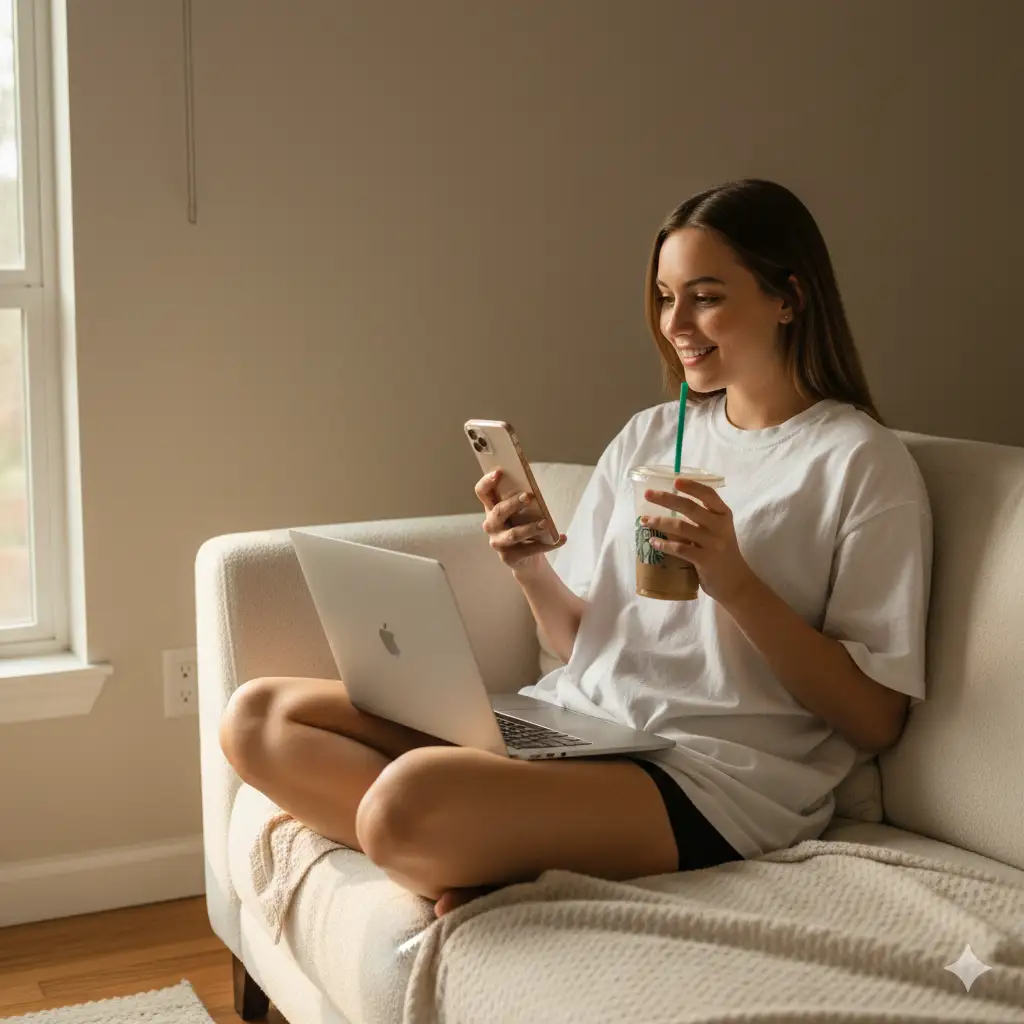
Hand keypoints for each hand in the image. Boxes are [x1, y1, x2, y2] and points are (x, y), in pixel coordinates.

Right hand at [475, 468, 565, 571]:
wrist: (527, 559)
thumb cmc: (524, 527)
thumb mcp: (522, 513)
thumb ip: (523, 501)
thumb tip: (534, 490)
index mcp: (492, 509)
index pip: (482, 492)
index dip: (487, 482)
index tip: (500, 472)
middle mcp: (491, 525)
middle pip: (498, 512)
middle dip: (512, 504)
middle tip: (528, 496)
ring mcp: (498, 542)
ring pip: (513, 534)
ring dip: (530, 528)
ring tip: (545, 523)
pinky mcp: (510, 558)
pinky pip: (530, 550)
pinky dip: (549, 544)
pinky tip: (562, 538)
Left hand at [641, 478, 755, 606]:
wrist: (736, 582)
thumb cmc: (722, 553)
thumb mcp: (718, 531)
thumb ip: (701, 519)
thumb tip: (669, 506)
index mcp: (724, 515)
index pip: (709, 494)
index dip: (692, 486)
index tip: (675, 480)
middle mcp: (720, 526)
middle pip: (689, 507)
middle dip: (666, 499)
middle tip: (648, 494)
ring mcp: (713, 543)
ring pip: (680, 527)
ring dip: (659, 522)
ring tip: (645, 521)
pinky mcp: (705, 560)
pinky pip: (679, 549)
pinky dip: (664, 544)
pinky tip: (653, 542)